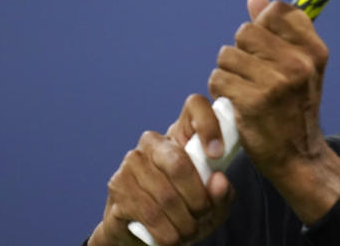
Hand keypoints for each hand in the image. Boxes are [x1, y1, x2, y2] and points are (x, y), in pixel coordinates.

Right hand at [88, 95, 235, 245]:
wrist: (140, 234)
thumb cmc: (181, 211)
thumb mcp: (211, 206)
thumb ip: (221, 194)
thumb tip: (219, 182)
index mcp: (179, 135)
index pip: (195, 106)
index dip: (208, 124)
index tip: (217, 153)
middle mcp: (152, 142)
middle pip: (178, 161)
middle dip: (198, 198)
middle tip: (203, 214)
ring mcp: (131, 162)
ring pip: (166, 195)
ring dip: (183, 222)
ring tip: (188, 232)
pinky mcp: (117, 186)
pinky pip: (149, 212)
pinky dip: (166, 232)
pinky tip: (171, 237)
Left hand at [208, 0, 339, 222]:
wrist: (299, 156)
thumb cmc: (295, 107)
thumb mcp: (300, 66)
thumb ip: (278, 30)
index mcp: (313, 50)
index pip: (276, 11)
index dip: (262, 25)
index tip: (264, 48)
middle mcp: (298, 63)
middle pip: (246, 31)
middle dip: (241, 51)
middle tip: (251, 73)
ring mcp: (276, 82)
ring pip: (228, 55)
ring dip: (228, 72)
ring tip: (243, 88)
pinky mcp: (254, 101)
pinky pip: (219, 78)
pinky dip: (220, 90)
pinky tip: (234, 101)